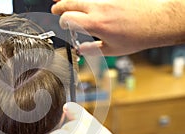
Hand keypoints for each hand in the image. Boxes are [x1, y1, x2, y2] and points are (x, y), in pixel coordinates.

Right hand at [51, 0, 184, 55]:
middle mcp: (98, 8)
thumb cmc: (138, 35)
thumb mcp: (112, 50)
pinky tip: (84, 3)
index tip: (64, 26)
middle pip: (70, 2)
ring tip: (65, 2)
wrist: (157, 21)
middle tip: (55, 9)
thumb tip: (81, 50)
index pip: (68, 18)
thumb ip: (92, 50)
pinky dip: (86, 1)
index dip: (62, 22)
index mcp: (95, 23)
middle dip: (60, 6)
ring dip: (71, 0)